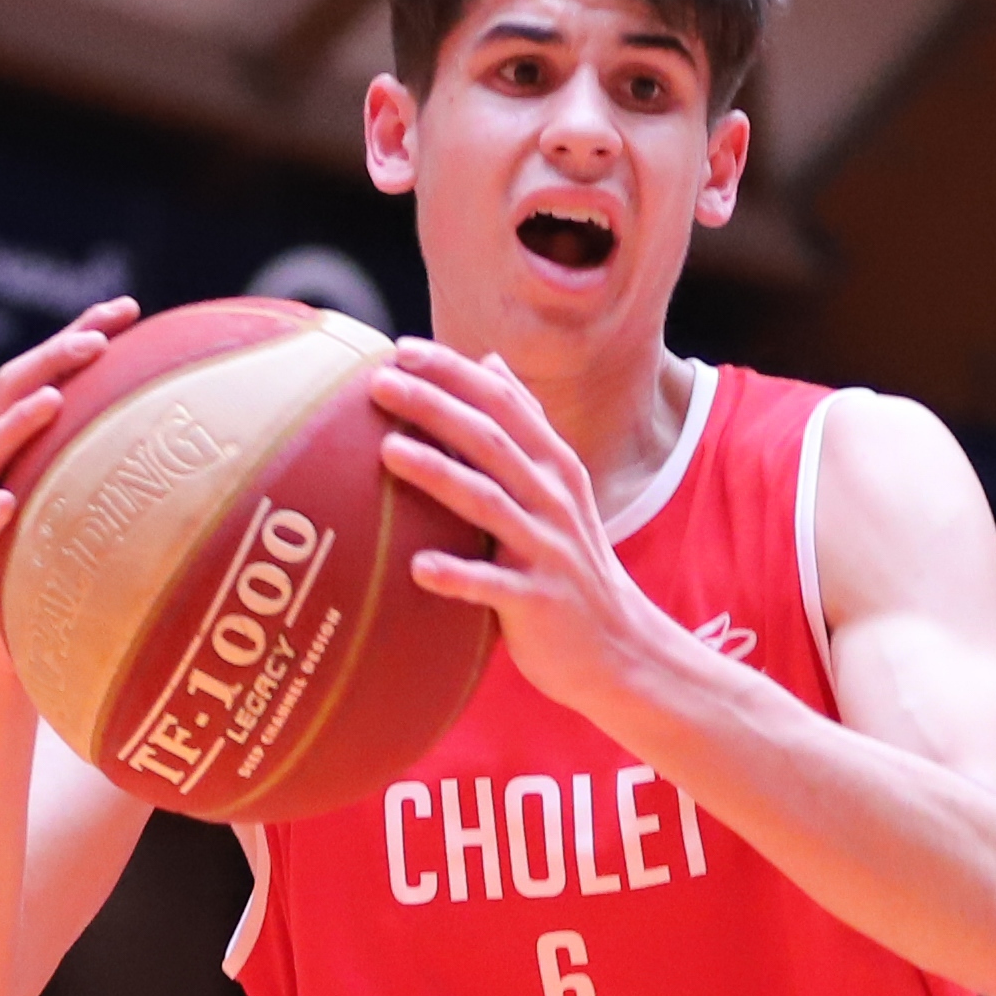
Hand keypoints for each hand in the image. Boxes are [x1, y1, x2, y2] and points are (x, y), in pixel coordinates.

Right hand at [0, 295, 138, 683]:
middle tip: (93, 341)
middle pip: (8, 394)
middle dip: (50, 359)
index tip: (130, 307)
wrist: (13, 652)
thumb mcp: (107, 523)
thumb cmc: (68, 580)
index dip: (82, 332)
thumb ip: (138, 483)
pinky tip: (6, 503)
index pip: (48, 372)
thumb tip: (233, 450)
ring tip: (51, 401)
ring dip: (15, 425)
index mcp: (22, 447)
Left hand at [370, 343, 656, 705]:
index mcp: (554, 466)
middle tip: (379, 383)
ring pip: (488, 503)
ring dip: (438, 474)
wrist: (617, 645)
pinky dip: (457, 575)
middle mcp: (552, 499)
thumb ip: (524, 424)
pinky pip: (493, 586)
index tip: (401, 350)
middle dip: (434, 407)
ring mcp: (546, 550)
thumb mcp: (557, 485)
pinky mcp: (537, 602)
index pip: (502, 403)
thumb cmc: (568, 560)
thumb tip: (489, 362)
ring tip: (388, 451)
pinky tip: (417, 568)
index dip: (453, 372)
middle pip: (489, 441)